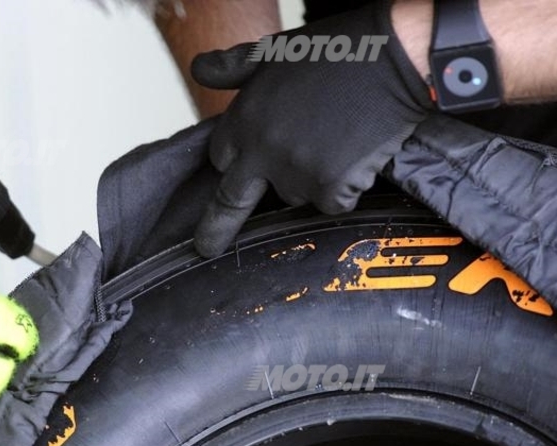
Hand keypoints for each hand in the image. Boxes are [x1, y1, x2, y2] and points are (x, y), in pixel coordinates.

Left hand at [191, 0, 432, 256]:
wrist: (396, 56)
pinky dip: (343, 189)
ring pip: (294, 195)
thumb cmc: (338, 49)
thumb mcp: (276, 50)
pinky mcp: (331, 187)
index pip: (222, 158)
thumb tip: (199, 70)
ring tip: (333, 143)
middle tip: (207, 247)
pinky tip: (356, 156)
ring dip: (306, 181)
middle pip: (232, 200)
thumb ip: (234, 66)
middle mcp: (263, 152)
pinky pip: (331, 203)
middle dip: (216, 227)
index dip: (235, 160)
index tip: (242, 166)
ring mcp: (297, 173)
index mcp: (245, 119)